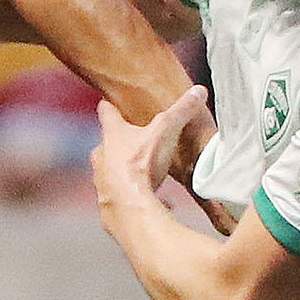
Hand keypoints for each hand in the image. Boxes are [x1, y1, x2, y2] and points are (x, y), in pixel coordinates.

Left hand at [92, 87, 211, 208]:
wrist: (129, 208)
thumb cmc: (141, 165)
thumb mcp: (166, 131)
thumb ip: (181, 111)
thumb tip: (198, 91)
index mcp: (112, 135)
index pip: (107, 113)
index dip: (109, 106)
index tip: (107, 102)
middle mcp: (101, 156)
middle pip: (108, 144)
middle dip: (120, 143)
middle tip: (134, 141)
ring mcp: (102, 181)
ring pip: (113, 171)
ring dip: (128, 171)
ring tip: (147, 173)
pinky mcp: (109, 203)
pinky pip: (125, 197)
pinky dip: (139, 197)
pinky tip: (158, 200)